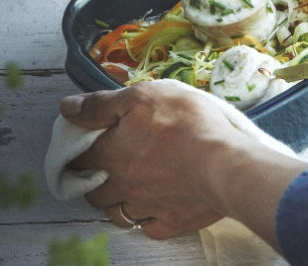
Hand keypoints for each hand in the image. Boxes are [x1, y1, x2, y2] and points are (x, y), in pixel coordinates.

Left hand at [60, 80, 307, 248]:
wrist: (225, 163)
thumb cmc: (186, 123)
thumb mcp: (143, 96)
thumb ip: (102, 103)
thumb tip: (67, 107)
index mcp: (111, 153)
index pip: (77, 157)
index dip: (77, 149)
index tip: (84, 143)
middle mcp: (122, 185)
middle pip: (95, 189)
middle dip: (96, 178)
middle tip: (109, 164)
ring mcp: (146, 206)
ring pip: (119, 211)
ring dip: (120, 200)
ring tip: (132, 186)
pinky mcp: (172, 221)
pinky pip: (150, 226)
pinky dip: (149, 217)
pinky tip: (157, 205)